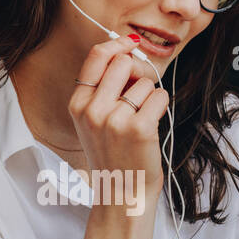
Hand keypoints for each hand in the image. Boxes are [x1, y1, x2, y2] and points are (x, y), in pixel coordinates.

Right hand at [68, 34, 169, 202]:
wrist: (123, 194)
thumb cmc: (114, 155)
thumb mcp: (94, 121)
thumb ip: (104, 88)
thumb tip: (127, 50)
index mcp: (78, 105)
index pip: (96, 57)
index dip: (118, 44)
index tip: (131, 43)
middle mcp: (92, 111)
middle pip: (123, 62)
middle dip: (137, 73)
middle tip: (139, 95)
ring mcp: (114, 120)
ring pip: (144, 83)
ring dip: (149, 98)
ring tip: (140, 122)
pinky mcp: (139, 129)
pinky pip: (159, 97)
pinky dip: (161, 107)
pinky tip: (151, 126)